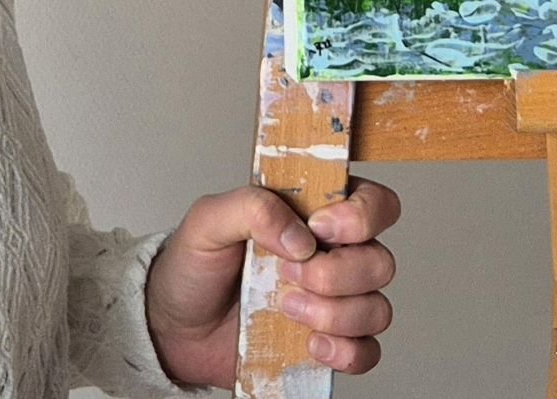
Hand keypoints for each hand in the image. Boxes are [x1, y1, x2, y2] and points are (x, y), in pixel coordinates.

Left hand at [143, 177, 400, 385]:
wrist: (175, 327)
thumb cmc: (194, 265)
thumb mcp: (208, 220)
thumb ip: (252, 207)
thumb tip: (298, 235)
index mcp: (314, 214)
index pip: (374, 203)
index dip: (362, 215)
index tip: (320, 228)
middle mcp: (335, 255)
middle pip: (381, 261)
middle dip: (338, 273)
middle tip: (288, 275)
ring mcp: (335, 303)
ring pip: (377, 309)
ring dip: (335, 313)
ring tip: (286, 309)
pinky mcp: (329, 345)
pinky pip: (366, 353)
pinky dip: (344, 351)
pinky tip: (309, 344)